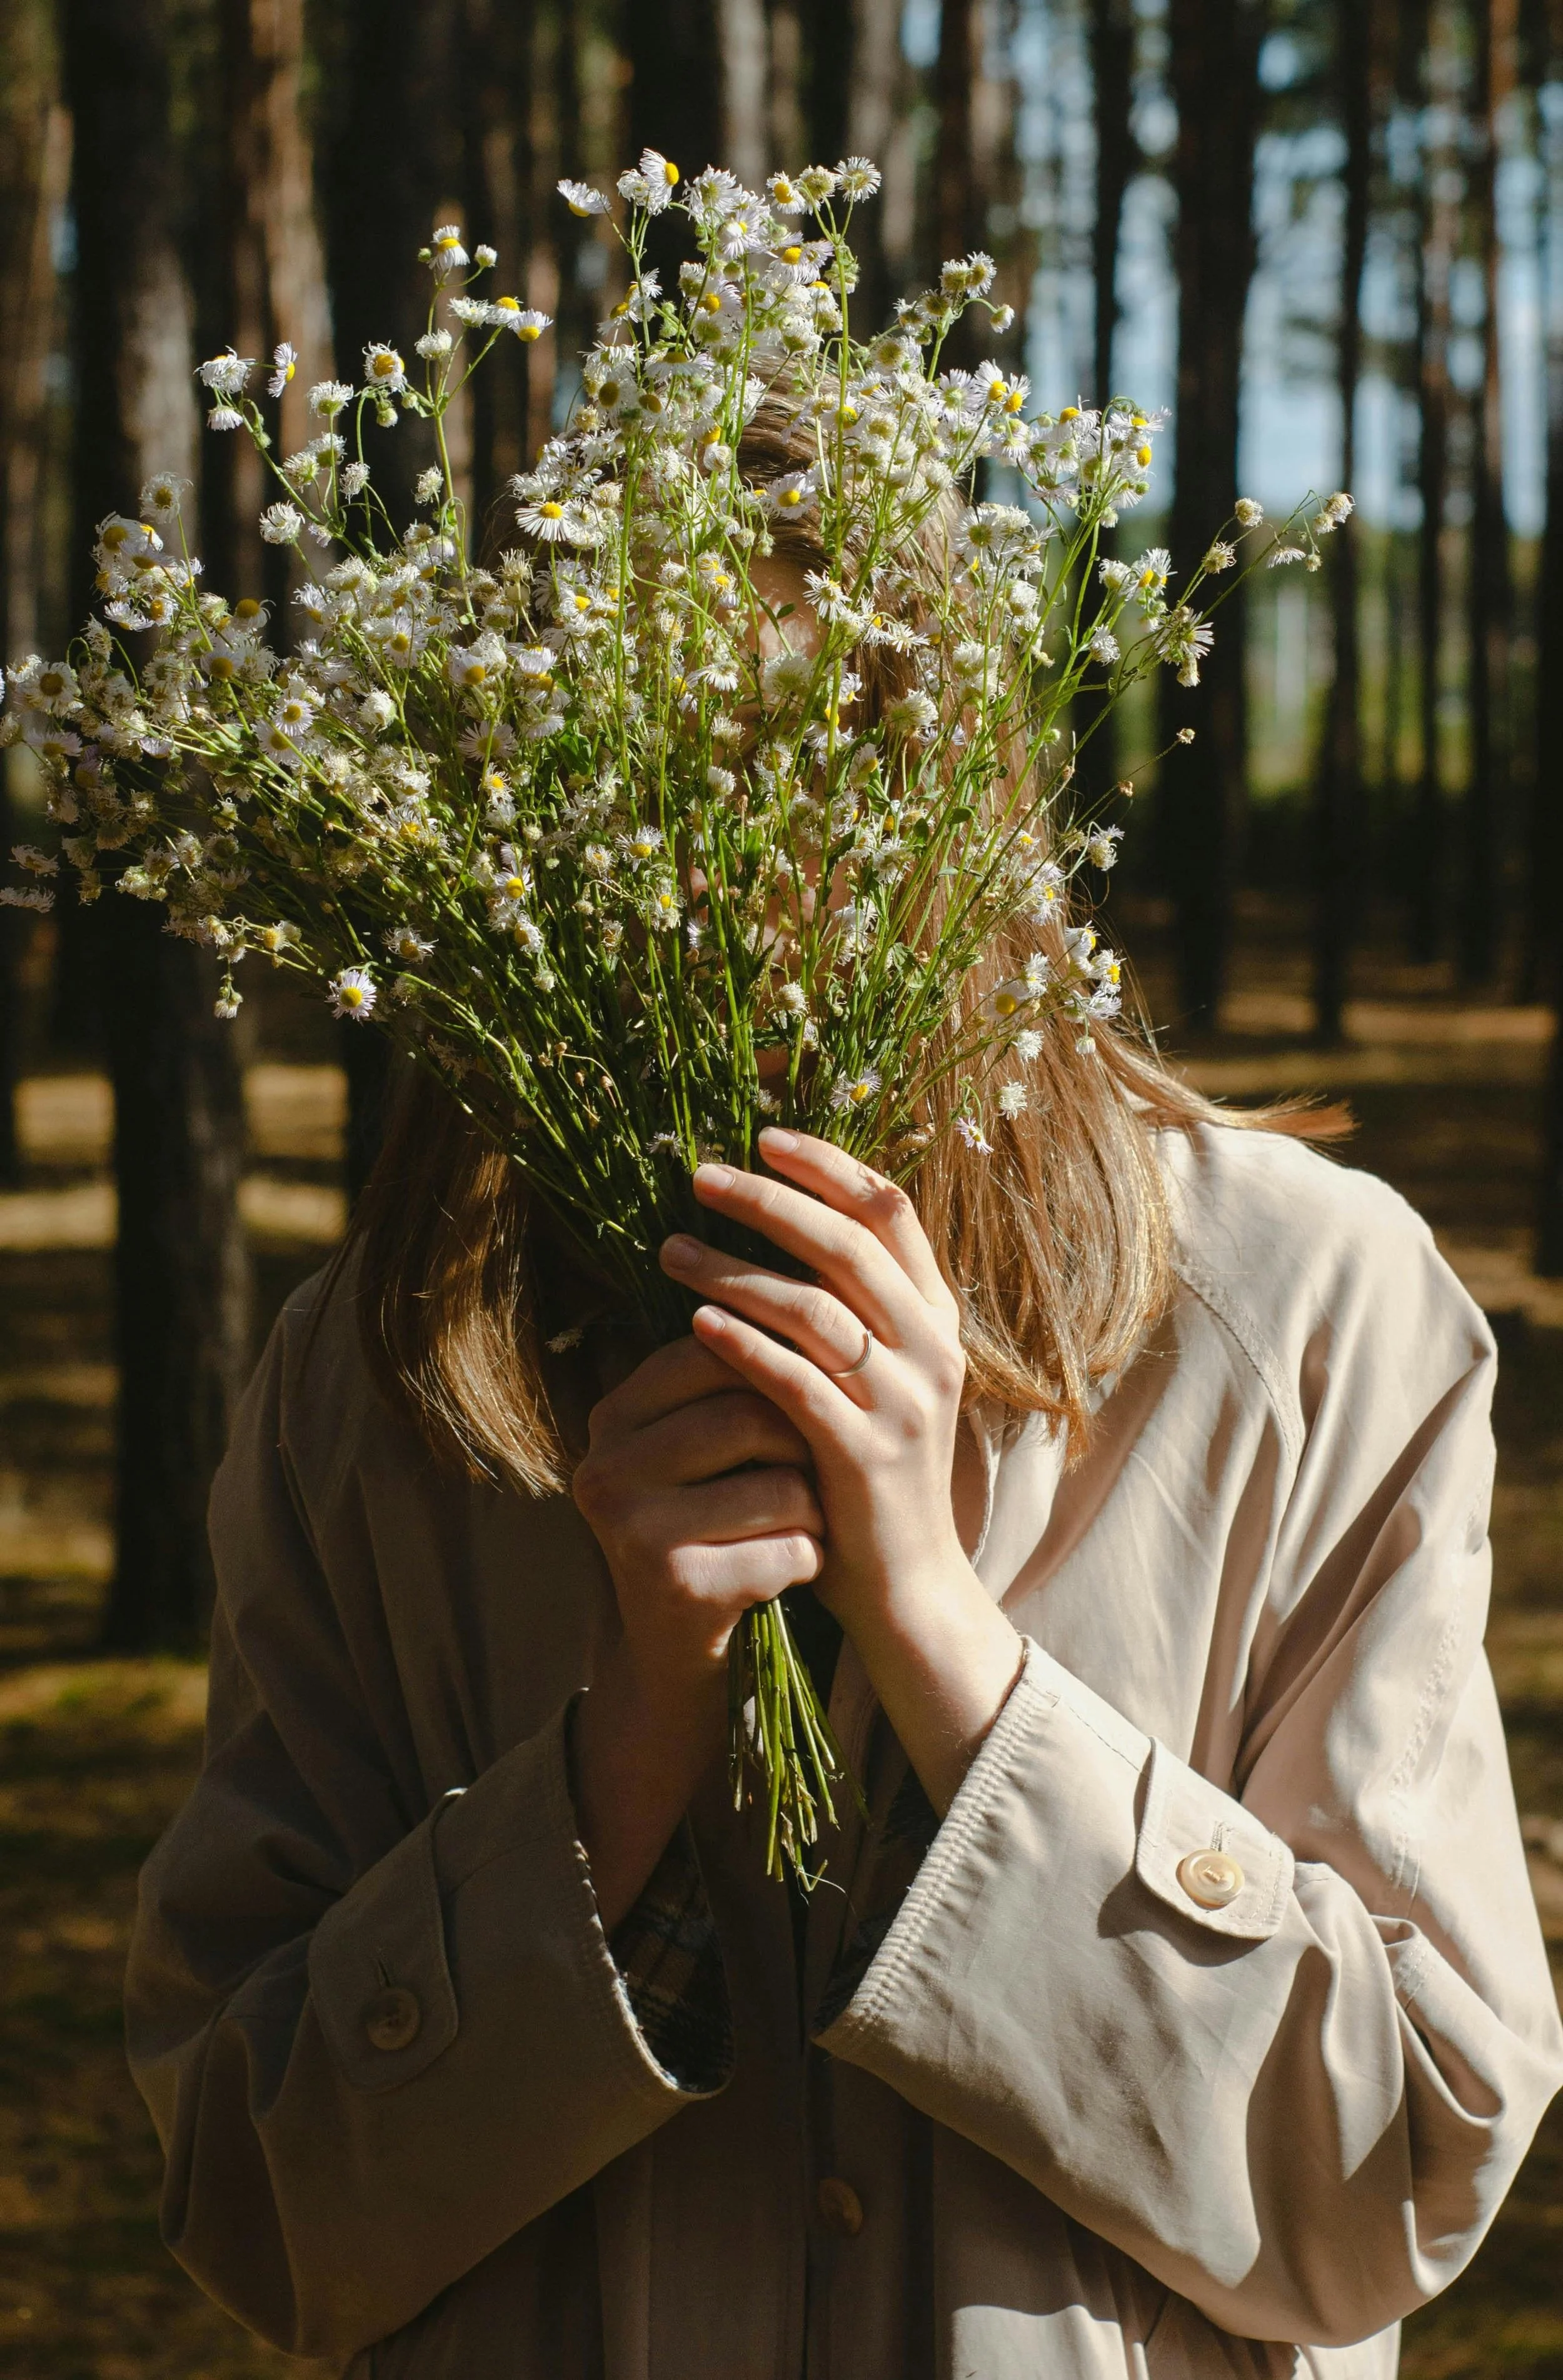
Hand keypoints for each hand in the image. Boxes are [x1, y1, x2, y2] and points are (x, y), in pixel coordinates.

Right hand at [570, 1336, 823, 1925]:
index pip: (713, 1348)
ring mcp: (629, 1529)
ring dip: (816, 1502)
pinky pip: (783, 1550)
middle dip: (806, 1438)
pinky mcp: (669, 1588)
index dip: (783, 1368)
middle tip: (822, 1463)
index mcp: (613, 1413)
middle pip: (749, 1412)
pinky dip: (810, 1557)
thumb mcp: (709, 1442)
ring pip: (776, 1482)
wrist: (679, 1648)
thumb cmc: (719, 1521)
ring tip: (809, 1517)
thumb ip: (736, 1370)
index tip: (814, 1395)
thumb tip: (814, 1276)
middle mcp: (604, 1464)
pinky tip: (796, 1569)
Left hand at [659, 1129, 1023, 1811]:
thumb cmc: (871, 1474)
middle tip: (699, 1176)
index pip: (891, 1213)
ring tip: (668, 1250)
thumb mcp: (878, 1380)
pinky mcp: (865, 1456)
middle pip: (849, 1246)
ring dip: (737, 1271)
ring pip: (817, 1309)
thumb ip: (850, 1309)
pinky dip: (744, 1347)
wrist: (907, 1588)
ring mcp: (904, 1404)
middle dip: (770, 1203)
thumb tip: (783, 1221)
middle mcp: (931, 1351)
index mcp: (936, 1320)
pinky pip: (797, 1384)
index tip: (765, 1135)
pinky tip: (693, 1323)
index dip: (830, 1166)